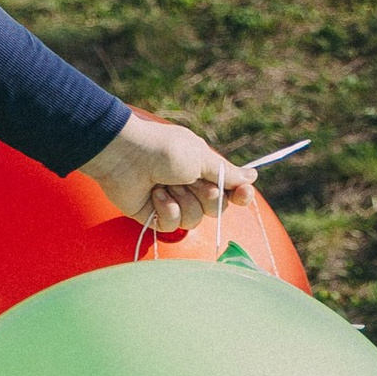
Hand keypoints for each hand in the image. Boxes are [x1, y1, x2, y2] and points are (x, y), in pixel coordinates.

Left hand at [78, 111, 255, 244]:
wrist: (123, 155)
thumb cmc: (162, 150)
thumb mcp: (200, 157)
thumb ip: (227, 173)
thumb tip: (253, 176)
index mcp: (203, 169)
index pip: (231, 190)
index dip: (240, 195)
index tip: (242, 195)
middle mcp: (190, 186)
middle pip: (216, 208)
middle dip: (205, 196)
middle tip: (189, 180)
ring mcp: (173, 201)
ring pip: (195, 219)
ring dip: (182, 200)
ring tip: (165, 184)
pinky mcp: (155, 215)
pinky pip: (172, 226)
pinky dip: (165, 209)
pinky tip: (154, 194)